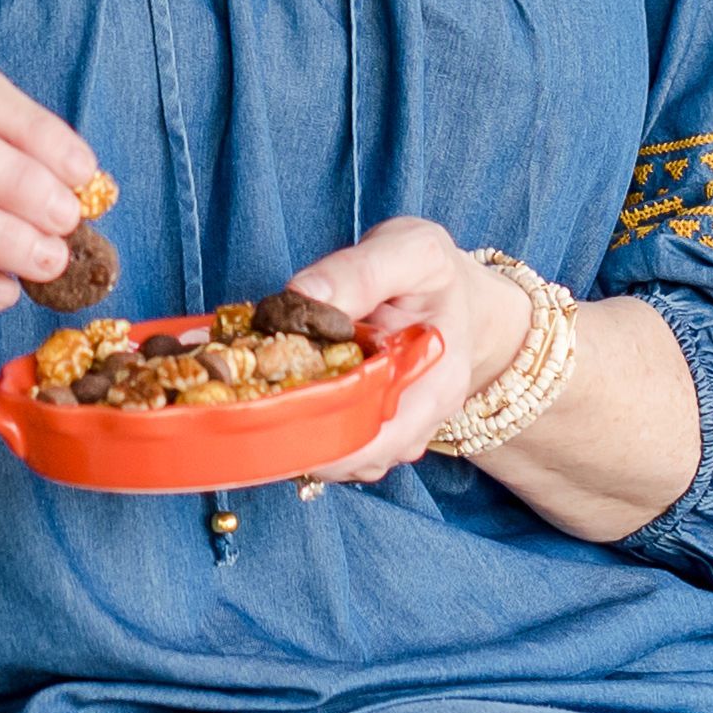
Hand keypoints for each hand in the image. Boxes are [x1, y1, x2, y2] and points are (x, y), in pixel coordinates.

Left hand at [278, 216, 539, 483]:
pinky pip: (338, 449)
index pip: (378, 437)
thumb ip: (359, 270)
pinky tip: (286, 394)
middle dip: (299, 436)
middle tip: (255, 395)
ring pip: (341, 461)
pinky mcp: (377, 432)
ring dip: (298, 435)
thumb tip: (301, 296)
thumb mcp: (409, 251)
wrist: (458, 298)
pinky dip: (306, 429)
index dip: (320, 433)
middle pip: (354, 457)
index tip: (272, 403)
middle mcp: (420, 422)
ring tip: (268, 389)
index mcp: (435, 383)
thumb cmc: (434, 276)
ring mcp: (398, 434)